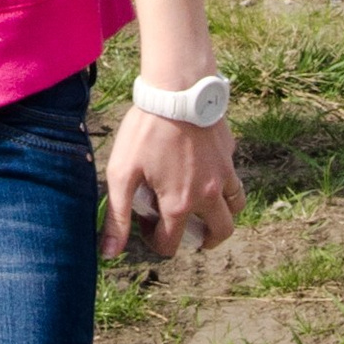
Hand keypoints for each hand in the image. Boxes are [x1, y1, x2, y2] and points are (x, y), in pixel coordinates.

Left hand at [102, 107, 243, 260]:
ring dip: (221, 215)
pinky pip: (234, 180)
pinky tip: (205, 173)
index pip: (171, 244)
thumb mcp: (121, 173)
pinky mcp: (229, 154)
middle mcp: (207, 195)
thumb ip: (117, 217)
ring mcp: (223, 174)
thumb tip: (108, 254)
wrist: (176, 89)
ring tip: (202, 207)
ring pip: (235, 209)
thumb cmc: (145, 130)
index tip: (144, 220)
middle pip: (218, 235)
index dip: (154, 240)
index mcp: (179, 205)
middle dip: (202, 240)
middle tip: (185, 228)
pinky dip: (226, 187)